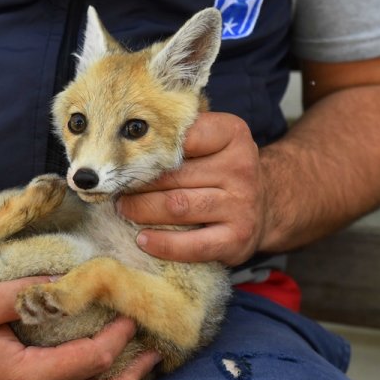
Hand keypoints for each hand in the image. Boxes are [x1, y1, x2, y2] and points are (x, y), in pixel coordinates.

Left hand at [116, 112, 265, 266]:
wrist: (265, 207)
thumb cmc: (220, 171)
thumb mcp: (210, 143)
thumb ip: (179, 138)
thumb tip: (125, 143)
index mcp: (233, 135)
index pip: (185, 135)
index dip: (152, 146)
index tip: (127, 153)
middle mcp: (241, 168)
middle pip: (174, 175)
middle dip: (138, 183)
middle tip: (115, 187)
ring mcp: (241, 205)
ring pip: (177, 206)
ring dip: (142, 209)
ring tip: (123, 208)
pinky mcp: (237, 239)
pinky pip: (193, 244)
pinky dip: (163, 244)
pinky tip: (143, 239)